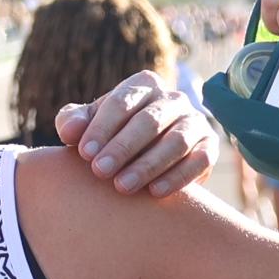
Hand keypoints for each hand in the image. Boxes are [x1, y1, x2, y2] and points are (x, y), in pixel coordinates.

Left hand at [55, 70, 220, 198]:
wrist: (146, 154)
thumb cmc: (110, 135)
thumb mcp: (88, 125)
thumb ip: (74, 123)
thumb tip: (69, 131)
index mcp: (143, 85)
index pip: (122, 102)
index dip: (102, 127)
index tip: (84, 153)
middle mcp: (173, 98)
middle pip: (149, 120)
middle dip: (123, 147)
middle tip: (100, 172)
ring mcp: (195, 121)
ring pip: (176, 141)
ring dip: (148, 165)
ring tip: (123, 187)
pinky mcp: (209, 147)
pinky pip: (199, 160)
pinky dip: (178, 176)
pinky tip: (154, 192)